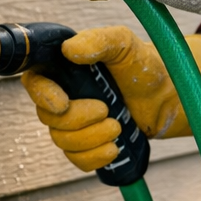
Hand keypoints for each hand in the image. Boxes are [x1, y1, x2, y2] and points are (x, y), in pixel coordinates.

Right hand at [21, 24, 200, 171]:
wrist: (166, 96)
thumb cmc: (142, 65)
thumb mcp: (124, 44)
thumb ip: (99, 41)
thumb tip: (70, 49)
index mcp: (64, 68)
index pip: (34, 81)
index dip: (42, 95)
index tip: (63, 103)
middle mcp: (64, 94)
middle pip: (48, 118)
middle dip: (78, 120)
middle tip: (106, 110)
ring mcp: (73, 121)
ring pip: (61, 141)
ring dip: (90, 139)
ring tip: (117, 127)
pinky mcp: (86, 143)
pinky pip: (76, 159)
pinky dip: (94, 157)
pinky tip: (113, 148)